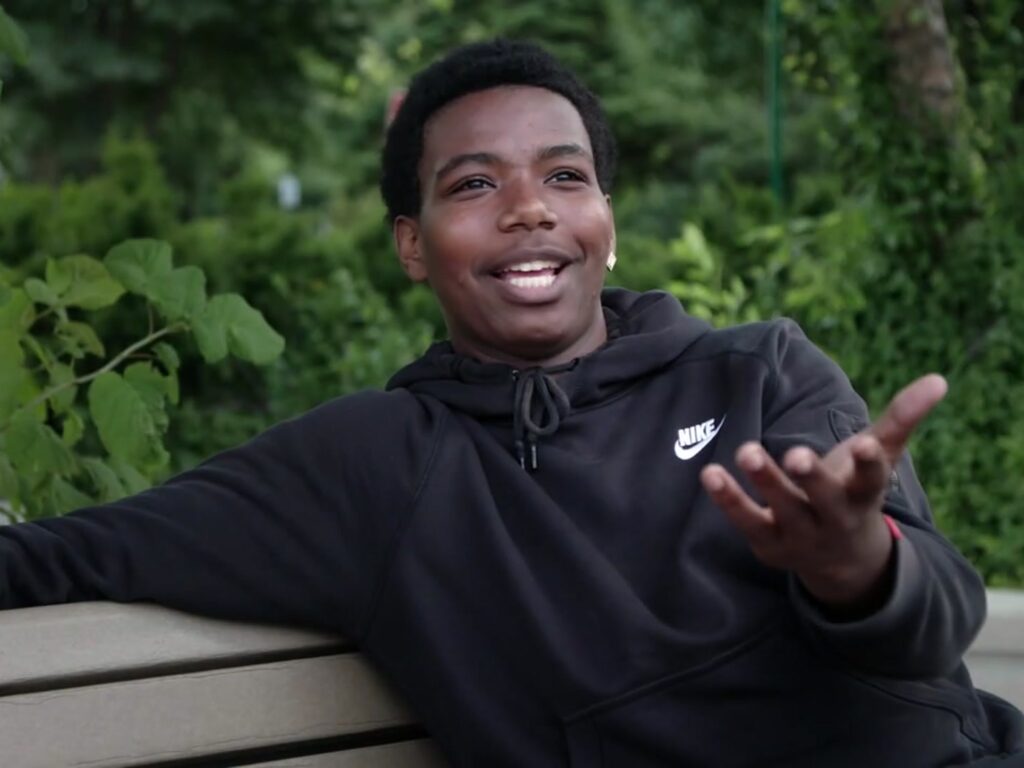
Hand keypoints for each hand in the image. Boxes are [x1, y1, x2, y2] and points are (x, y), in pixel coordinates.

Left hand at [700, 374, 947, 611]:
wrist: (840, 561)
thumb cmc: (855, 493)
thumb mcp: (879, 458)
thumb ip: (902, 418)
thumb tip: (939, 379)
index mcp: (863, 495)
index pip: (872, 480)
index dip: (868, 463)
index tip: (863, 446)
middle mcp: (834, 518)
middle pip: (823, 499)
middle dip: (812, 477)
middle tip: (796, 454)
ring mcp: (800, 534)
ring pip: (782, 508)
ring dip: (764, 481)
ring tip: (745, 449)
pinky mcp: (768, 542)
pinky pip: (746, 520)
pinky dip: (728, 498)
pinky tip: (710, 473)